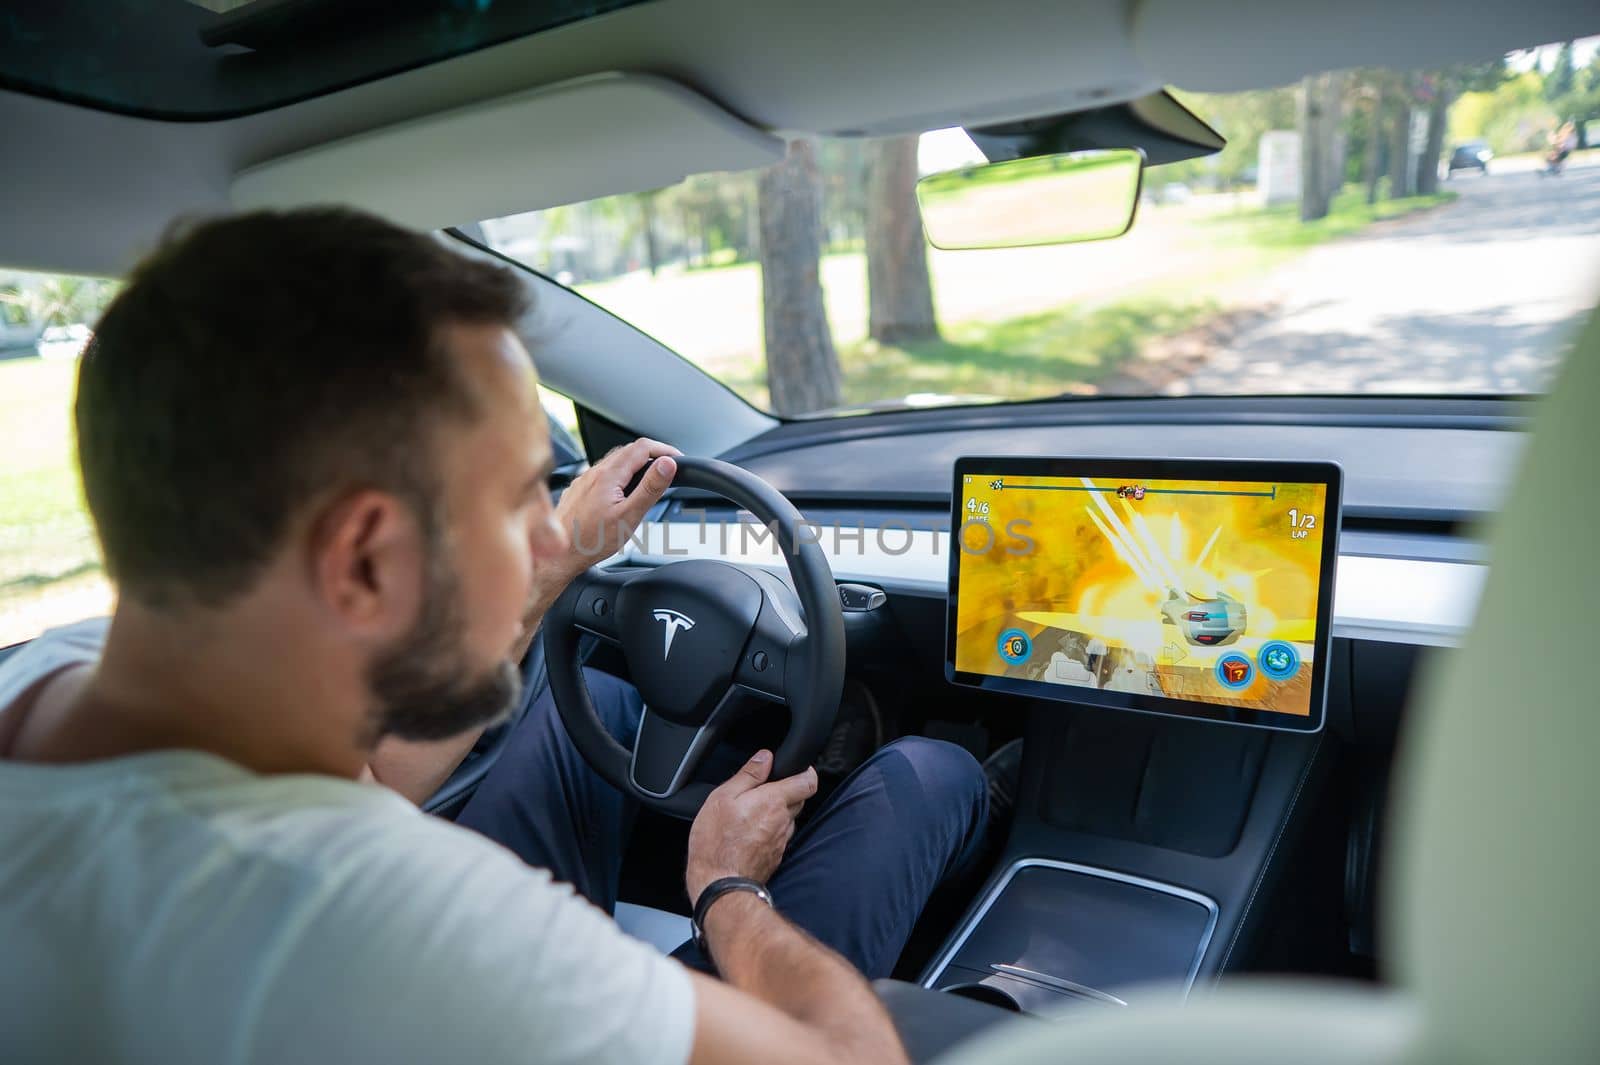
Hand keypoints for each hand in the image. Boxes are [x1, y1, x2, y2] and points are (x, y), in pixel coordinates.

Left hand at [550, 437, 679, 580]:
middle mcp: (594, 472)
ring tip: (650, 479)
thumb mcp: (629, 516)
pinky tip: (622, 490)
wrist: (558, 555)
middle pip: (629, 450)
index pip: (643, 447)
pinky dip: (620, 474)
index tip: (678, 459)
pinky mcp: (579, 489)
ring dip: (636, 463)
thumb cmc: (590, 541)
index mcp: (609, 475)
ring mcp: (584, 480)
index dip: (665, 450)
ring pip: (615, 461)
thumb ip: (650, 488)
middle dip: (652, 455)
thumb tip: (667, 465)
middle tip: (668, 468)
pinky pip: (603, 473)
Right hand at [686, 750, 818, 905]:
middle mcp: (783, 821)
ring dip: (777, 813)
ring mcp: (781, 841)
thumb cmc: (716, 841)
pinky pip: (779, 837)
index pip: (808, 782)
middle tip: (764, 790)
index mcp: (773, 801)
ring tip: (751, 814)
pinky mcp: (776, 857)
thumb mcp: (723, 797)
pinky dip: (770, 831)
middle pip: (799, 800)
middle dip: (788, 791)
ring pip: (788, 819)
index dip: (806, 772)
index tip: (796, 768)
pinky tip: (750, 833)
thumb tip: (766, 757)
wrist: (719, 883)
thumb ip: (748, 775)